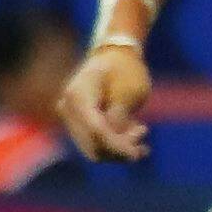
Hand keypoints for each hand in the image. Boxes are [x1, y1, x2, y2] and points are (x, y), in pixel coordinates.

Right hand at [57, 45, 151, 163]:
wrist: (115, 57)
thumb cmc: (126, 70)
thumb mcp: (129, 92)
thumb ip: (119, 117)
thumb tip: (114, 145)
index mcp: (78, 96)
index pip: (96, 131)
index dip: (117, 146)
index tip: (138, 153)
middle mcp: (68, 108)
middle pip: (92, 144)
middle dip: (120, 149)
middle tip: (143, 131)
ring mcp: (70, 117)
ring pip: (93, 148)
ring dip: (119, 148)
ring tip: (142, 130)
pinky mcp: (77, 123)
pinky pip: (94, 142)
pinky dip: (115, 144)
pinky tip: (135, 134)